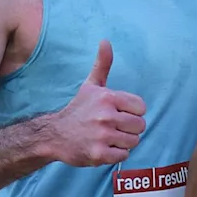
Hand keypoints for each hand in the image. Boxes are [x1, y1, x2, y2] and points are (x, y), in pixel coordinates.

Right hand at [49, 40, 147, 165]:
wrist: (54, 135)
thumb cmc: (78, 109)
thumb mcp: (91, 85)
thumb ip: (103, 64)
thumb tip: (106, 41)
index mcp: (108, 98)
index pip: (141, 108)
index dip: (133, 112)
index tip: (119, 113)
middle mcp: (105, 116)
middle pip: (140, 126)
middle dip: (129, 128)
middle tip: (113, 127)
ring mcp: (102, 136)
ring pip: (134, 141)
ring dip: (124, 142)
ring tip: (108, 137)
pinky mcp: (99, 154)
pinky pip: (124, 155)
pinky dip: (116, 154)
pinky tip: (103, 147)